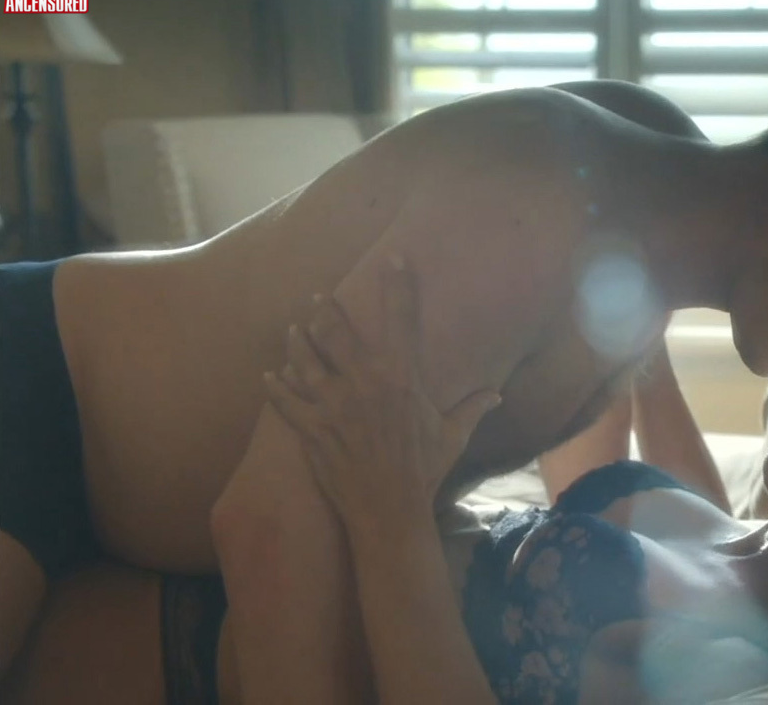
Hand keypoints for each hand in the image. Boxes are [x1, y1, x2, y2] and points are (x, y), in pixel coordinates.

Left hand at [263, 258, 500, 533]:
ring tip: (293, 330)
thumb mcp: (453, 435)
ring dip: (297, 342)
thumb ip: (473, 408)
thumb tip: (497, 394)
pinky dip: (276, 386)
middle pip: (338, 332)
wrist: (389, 508)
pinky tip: (269, 375)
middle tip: (320, 296)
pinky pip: (286, 401)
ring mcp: (334, 405)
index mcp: (402, 377)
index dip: (398, 284)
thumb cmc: (425, 469)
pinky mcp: (312, 429)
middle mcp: (365, 383)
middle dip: (327, 310)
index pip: (402, 318)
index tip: (393, 258)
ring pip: (305, 360)